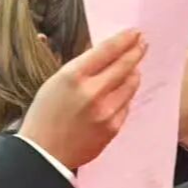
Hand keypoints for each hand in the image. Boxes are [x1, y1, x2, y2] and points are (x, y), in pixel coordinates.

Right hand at [19, 29, 146, 168]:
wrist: (44, 154)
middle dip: (136, 51)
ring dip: (133, 74)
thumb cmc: (44, 115)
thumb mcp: (55, 82)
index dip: (125, 39)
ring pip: (131, 85)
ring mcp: (106, 112)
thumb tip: (105, 54)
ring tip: (133, 68)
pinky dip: (125, 97)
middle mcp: (93, 92)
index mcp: (74, 76)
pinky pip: (126, 106)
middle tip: (143, 44)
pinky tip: (121, 94)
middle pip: (125, 65)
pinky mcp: (113, 128)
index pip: (108, 50)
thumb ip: (81, 67)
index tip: (135, 33)